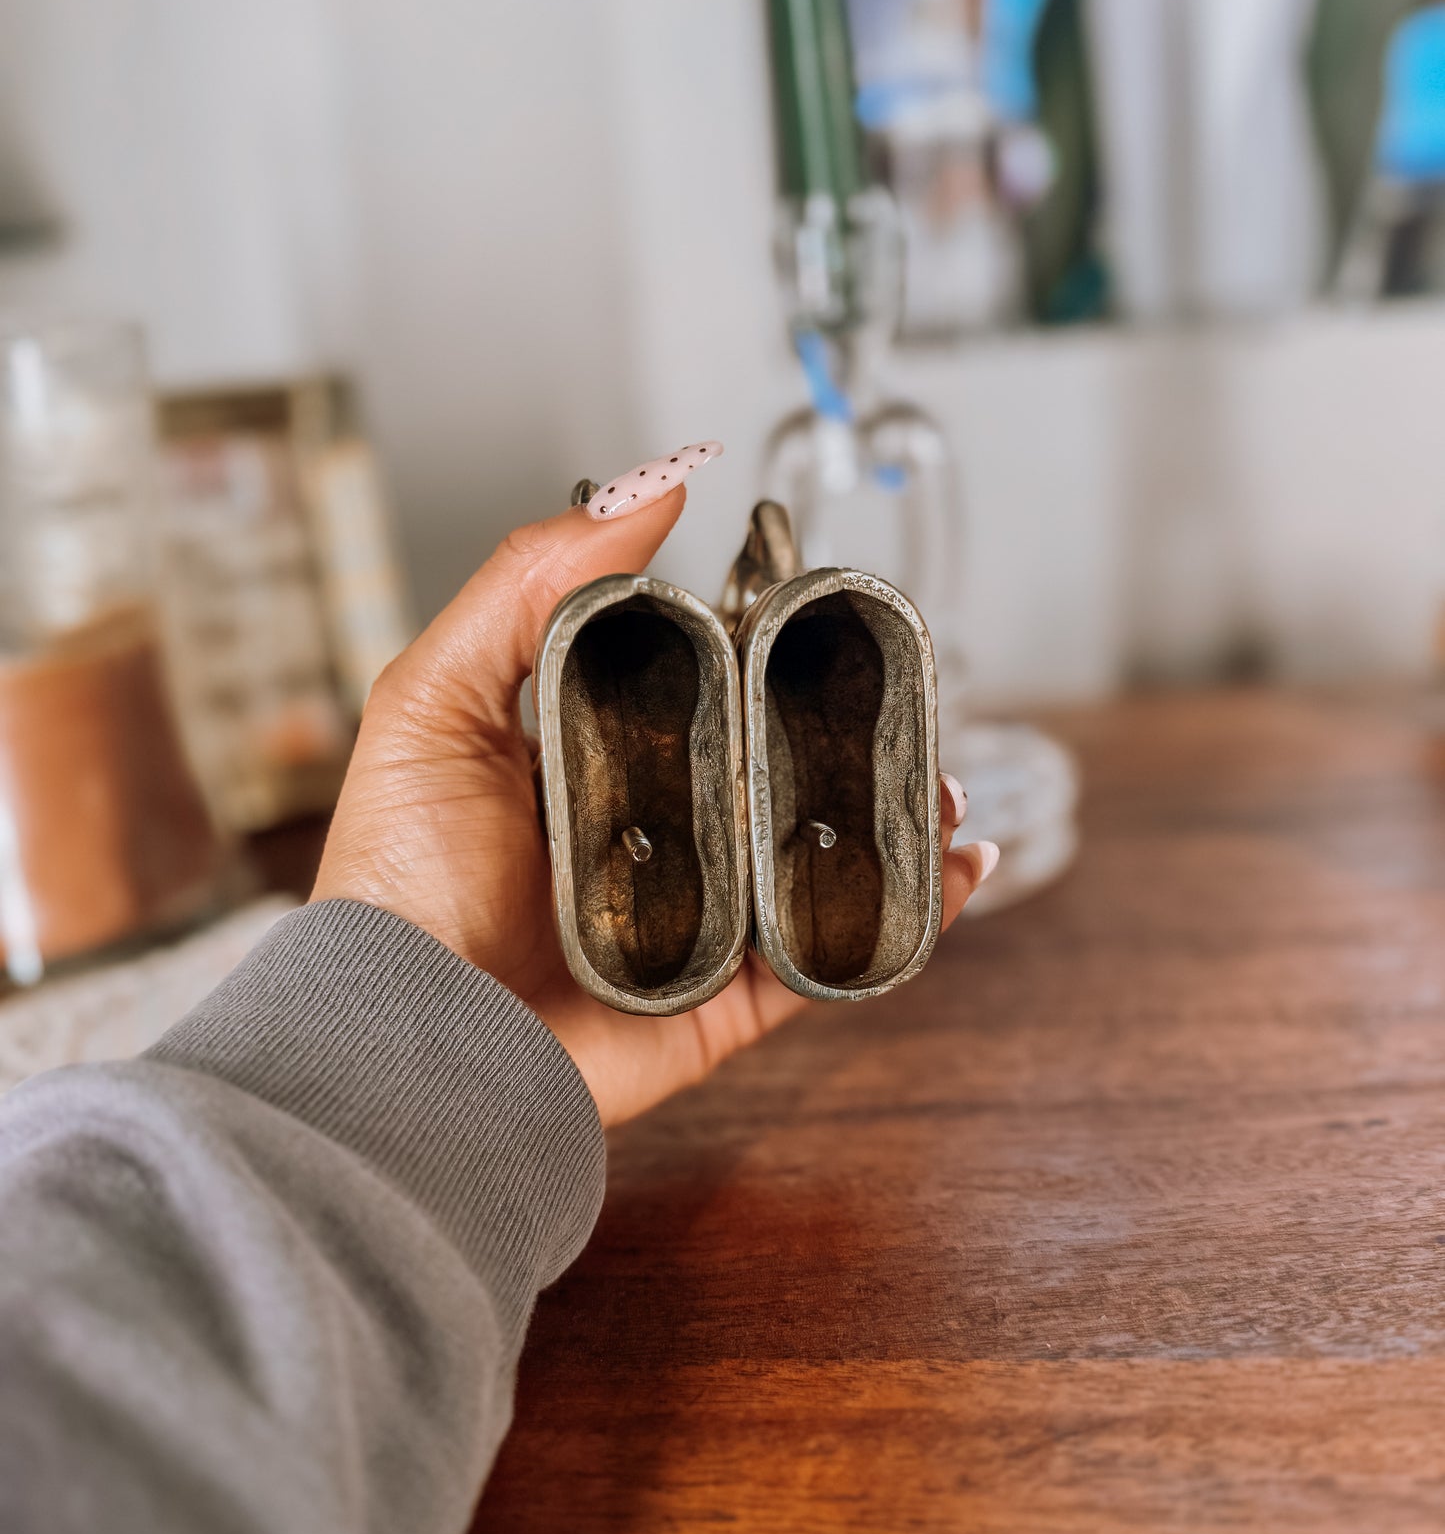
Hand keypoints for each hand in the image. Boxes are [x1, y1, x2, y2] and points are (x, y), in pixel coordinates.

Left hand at [313, 484, 996, 1125]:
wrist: (404, 1045)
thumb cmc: (398, 881)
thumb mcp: (435, 699)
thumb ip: (528, 585)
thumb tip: (650, 488)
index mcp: (590, 760)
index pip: (696, 689)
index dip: (764, 651)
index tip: (822, 613)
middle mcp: (651, 836)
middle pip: (774, 770)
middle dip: (849, 733)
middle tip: (905, 696)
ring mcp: (697, 921)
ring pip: (820, 857)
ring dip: (896, 814)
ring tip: (944, 778)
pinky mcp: (725, 1002)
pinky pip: (832, 958)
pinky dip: (911, 919)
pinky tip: (959, 867)